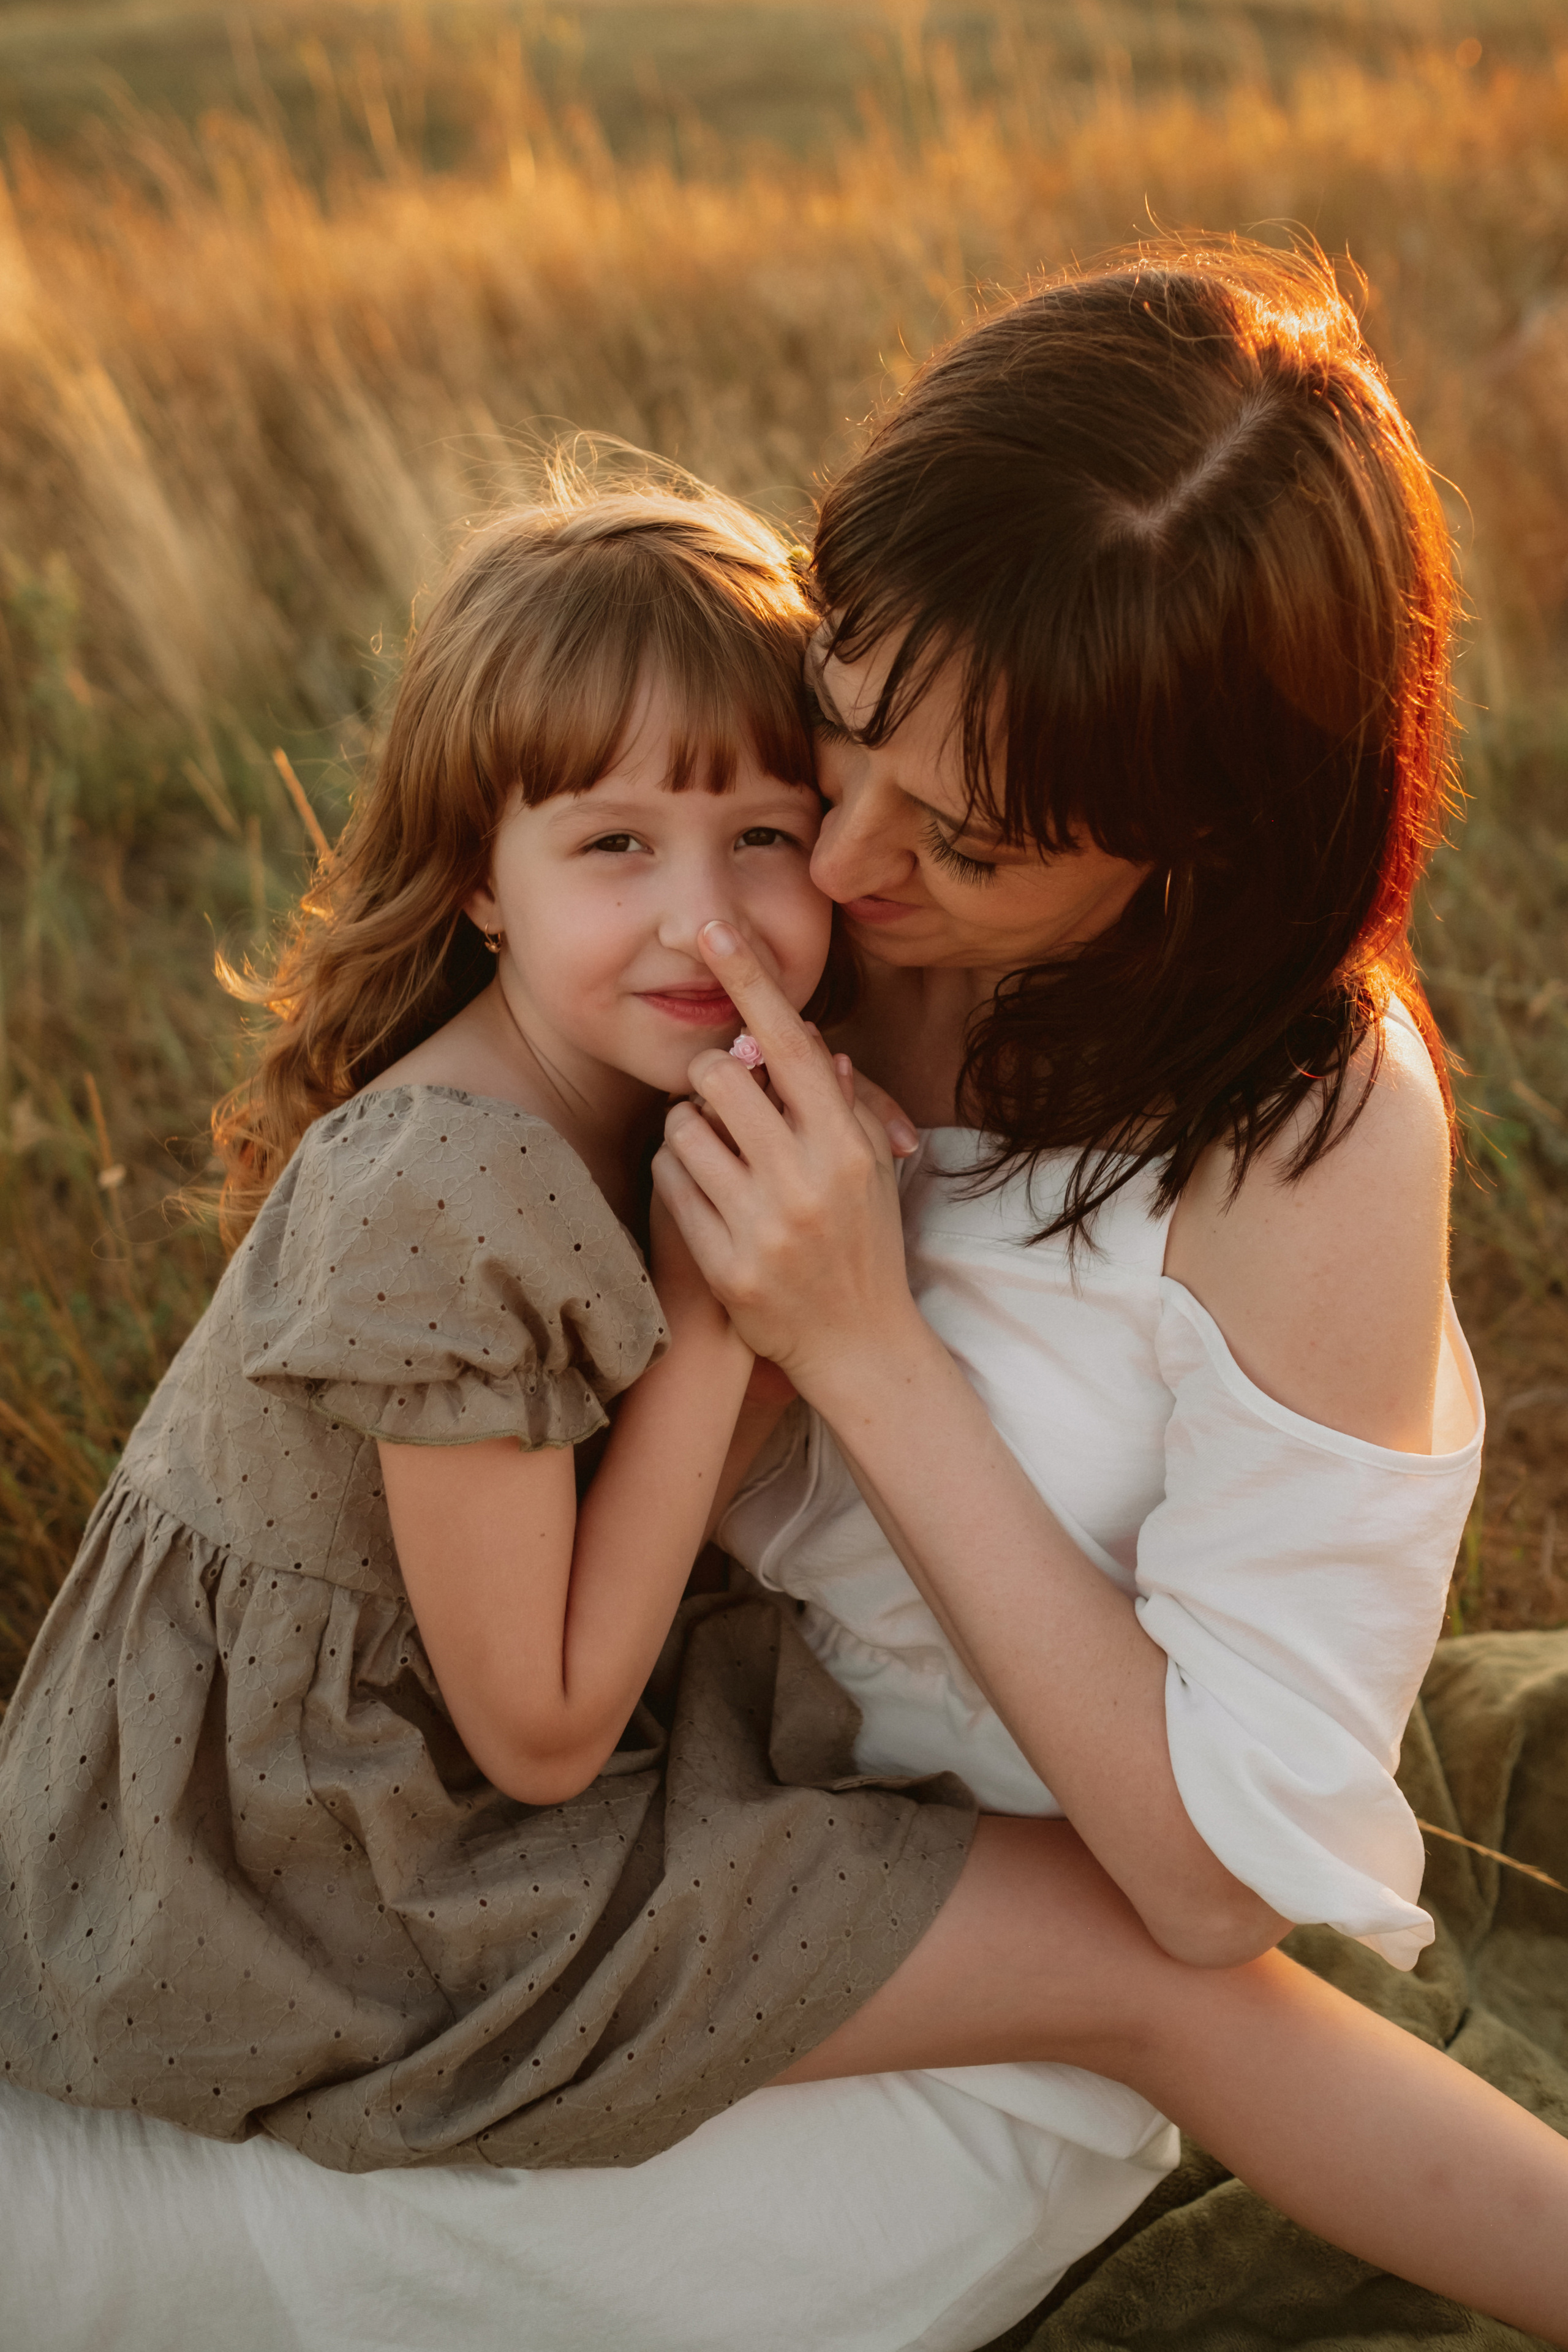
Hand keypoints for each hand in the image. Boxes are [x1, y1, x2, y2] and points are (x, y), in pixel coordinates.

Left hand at [651, 922, 925, 1387]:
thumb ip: (845, 1105)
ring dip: (690, 1125)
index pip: (791, 1043)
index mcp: (849, 1146)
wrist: (858, 1348)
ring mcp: (762, 1224)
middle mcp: (806, 1179)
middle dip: (712, 1074)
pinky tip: (702, 1189)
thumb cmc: (866, 1247)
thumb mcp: (872, 1172)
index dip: (750, 980)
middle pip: (721, 1076)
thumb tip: (810, 1046)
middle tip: (725, 1097)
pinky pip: (670, 1181)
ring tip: (716, 1149)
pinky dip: (677, 1171)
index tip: (714, 930)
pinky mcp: (723, 1262)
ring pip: (685, 1127)